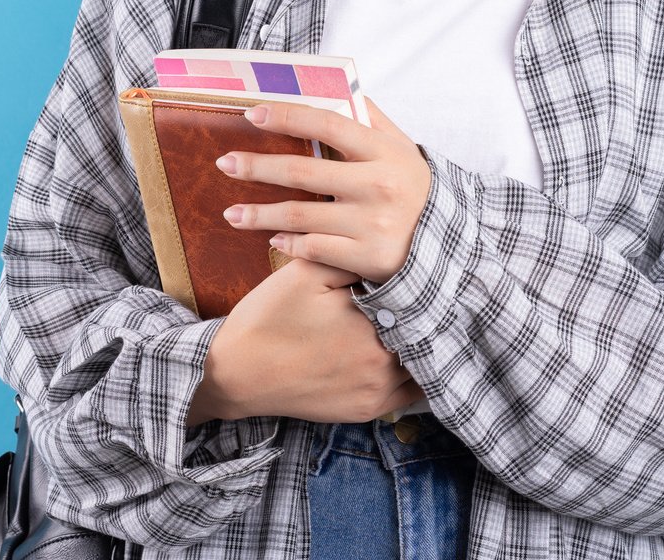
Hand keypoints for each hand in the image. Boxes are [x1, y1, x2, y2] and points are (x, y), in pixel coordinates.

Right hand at [190, 257, 424, 424]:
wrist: (235, 372)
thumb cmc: (268, 318)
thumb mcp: (305, 273)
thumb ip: (351, 258)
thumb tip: (389, 251)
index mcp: (373, 323)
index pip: (416, 299)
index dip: (420, 284)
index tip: (424, 273)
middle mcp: (383, 362)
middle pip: (422, 331)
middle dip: (424, 313)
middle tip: (428, 296)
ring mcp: (377, 391)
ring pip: (421, 364)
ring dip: (422, 344)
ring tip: (421, 324)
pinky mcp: (367, 411)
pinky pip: (410, 394)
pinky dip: (415, 375)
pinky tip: (410, 356)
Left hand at [217, 96, 430, 285]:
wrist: (446, 242)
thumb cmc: (414, 186)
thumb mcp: (401, 146)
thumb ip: (370, 117)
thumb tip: (336, 85)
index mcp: (383, 152)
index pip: (326, 124)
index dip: (286, 116)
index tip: (251, 114)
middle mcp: (377, 186)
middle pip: (303, 172)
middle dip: (257, 167)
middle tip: (224, 164)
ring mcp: (371, 224)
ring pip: (300, 216)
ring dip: (259, 214)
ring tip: (230, 214)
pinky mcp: (365, 258)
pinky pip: (314, 249)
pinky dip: (288, 243)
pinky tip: (271, 237)